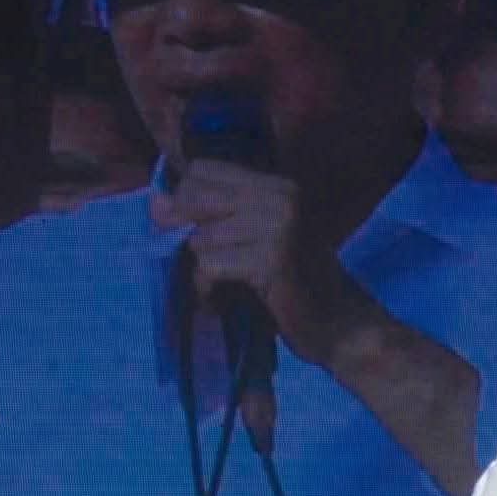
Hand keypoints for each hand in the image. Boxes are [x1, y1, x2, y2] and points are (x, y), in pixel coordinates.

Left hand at [151, 158, 365, 367]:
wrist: (341, 325)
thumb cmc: (295, 288)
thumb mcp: (259, 240)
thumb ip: (215, 218)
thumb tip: (155, 204)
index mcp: (278, 185)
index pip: (204, 170)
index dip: (186, 200)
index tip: (195, 234)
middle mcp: (279, 197)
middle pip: (196, 198)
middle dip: (188, 234)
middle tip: (208, 267)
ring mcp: (277, 226)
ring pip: (201, 237)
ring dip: (203, 271)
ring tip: (225, 290)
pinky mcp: (271, 259)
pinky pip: (210, 265)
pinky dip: (209, 290)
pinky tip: (225, 302)